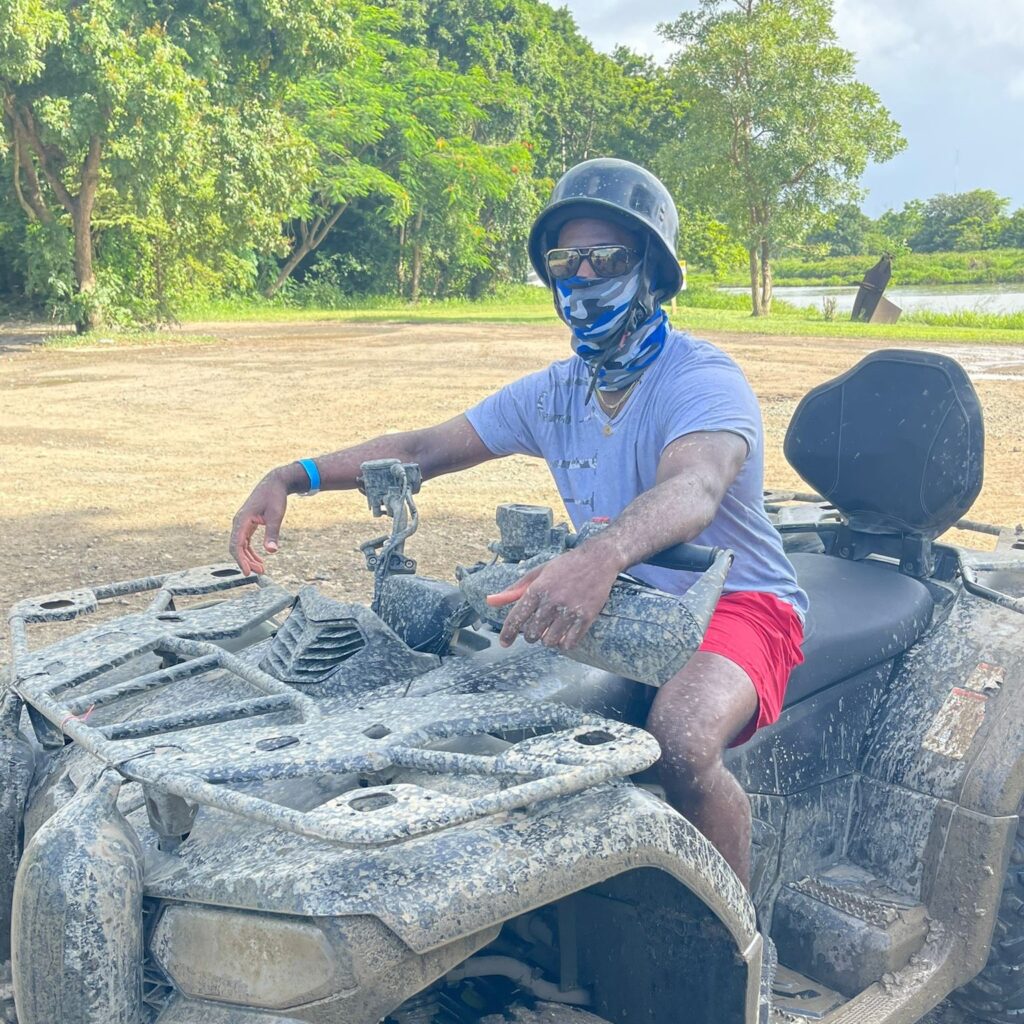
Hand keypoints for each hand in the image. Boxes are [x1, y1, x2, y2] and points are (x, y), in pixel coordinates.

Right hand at [229, 471, 289, 575]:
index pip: (236, 545)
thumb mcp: (276, 515)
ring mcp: (242, 523)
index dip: (240, 560)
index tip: (248, 573)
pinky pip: (245, 541)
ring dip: (249, 558)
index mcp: (242, 520)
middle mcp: (239, 522)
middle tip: (260, 572)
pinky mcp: (247, 524)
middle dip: (246, 561)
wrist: (275, 483)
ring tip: (261, 569)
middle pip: (237, 547)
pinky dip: (250, 551)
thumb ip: (272, 533)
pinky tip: (259, 559)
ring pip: (240, 546)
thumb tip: (272, 551)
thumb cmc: (275, 497)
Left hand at [486, 546, 620, 650]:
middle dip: (530, 635)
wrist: (598, 559)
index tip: (504, 643)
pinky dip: (563, 643)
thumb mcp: (538, 572)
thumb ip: (515, 589)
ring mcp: (570, 610)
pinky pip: (569, 643)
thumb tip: (490, 601)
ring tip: (551, 630)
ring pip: (549, 641)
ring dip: (547, 640)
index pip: (516, 617)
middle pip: (532, 633)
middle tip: (536, 629)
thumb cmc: (565, 565)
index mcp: (538, 588)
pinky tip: (564, 634)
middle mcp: (552, 601)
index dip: (507, 633)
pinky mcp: (586, 617)